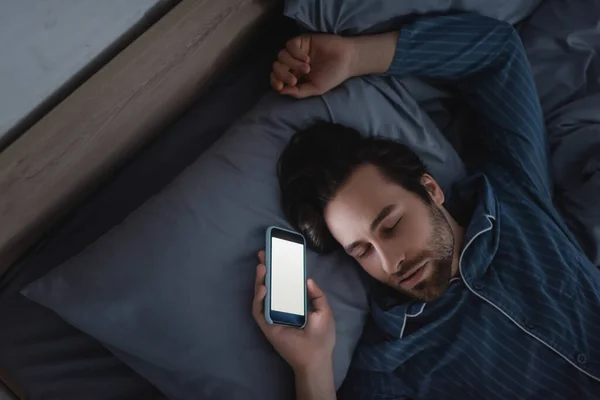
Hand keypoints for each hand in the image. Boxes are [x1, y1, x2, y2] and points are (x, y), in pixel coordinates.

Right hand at [252, 250, 335, 372]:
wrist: (316, 357)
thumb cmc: (322, 336)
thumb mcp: (323, 310)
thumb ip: (316, 294)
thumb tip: (307, 279)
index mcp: (292, 304)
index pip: (282, 284)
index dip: (278, 270)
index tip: (276, 255)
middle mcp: (279, 308)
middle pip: (269, 287)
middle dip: (265, 271)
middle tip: (263, 254)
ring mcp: (271, 317)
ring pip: (261, 296)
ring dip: (259, 281)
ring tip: (262, 267)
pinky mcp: (266, 326)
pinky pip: (258, 311)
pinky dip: (258, 299)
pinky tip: (263, 287)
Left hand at [271, 34, 354, 97]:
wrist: (346, 60)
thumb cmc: (333, 75)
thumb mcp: (315, 88)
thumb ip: (299, 92)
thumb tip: (280, 91)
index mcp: (295, 75)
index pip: (277, 77)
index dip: (275, 81)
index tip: (280, 86)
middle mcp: (293, 63)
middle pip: (276, 67)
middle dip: (282, 75)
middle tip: (295, 80)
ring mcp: (297, 51)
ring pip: (281, 56)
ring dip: (292, 64)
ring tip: (307, 68)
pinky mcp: (302, 41)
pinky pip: (289, 45)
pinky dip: (295, 53)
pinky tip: (307, 58)